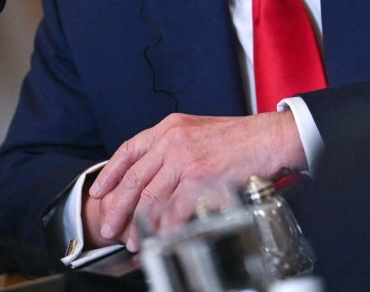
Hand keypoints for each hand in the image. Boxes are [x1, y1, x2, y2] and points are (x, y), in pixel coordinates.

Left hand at [84, 112, 305, 250]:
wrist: (269, 138)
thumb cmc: (240, 138)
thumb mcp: (199, 131)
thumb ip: (174, 147)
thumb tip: (154, 176)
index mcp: (169, 127)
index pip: (128, 150)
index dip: (110, 174)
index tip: (99, 192)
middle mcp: (172, 141)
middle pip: (133, 180)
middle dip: (117, 209)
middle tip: (109, 228)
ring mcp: (185, 160)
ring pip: (149, 199)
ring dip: (139, 225)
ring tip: (135, 240)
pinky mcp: (199, 180)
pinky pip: (174, 210)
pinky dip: (165, 228)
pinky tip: (162, 236)